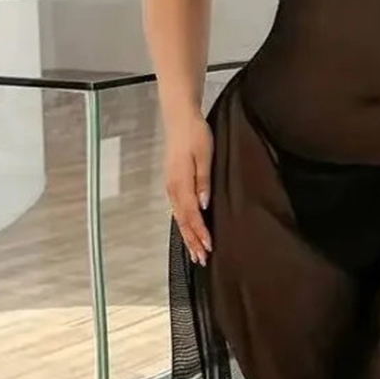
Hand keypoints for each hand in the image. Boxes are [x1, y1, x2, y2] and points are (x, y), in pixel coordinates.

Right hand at [165, 115, 212, 265]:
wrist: (180, 118)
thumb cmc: (195, 135)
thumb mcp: (204, 156)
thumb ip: (203, 181)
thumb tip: (204, 205)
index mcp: (181, 182)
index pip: (192, 214)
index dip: (200, 232)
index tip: (208, 247)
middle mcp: (173, 188)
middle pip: (183, 221)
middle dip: (192, 241)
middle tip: (202, 259)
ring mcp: (171, 186)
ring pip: (179, 217)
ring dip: (188, 236)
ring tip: (196, 252)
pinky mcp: (172, 183)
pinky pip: (177, 210)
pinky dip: (183, 224)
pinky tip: (188, 232)